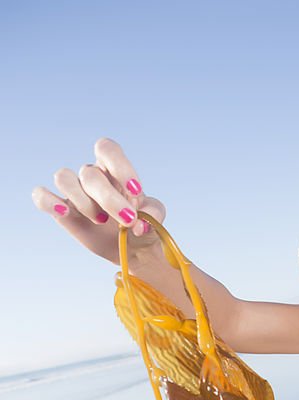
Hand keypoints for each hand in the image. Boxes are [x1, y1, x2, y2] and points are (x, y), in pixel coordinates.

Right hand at [32, 138, 166, 264]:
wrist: (131, 248)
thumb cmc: (141, 225)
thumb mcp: (155, 218)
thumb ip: (153, 215)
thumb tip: (139, 225)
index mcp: (113, 170)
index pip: (107, 148)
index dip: (120, 166)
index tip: (136, 191)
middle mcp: (91, 176)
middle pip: (89, 173)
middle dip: (109, 199)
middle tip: (127, 220)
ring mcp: (74, 192)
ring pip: (63, 177)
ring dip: (83, 201)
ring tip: (101, 220)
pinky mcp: (61, 210)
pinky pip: (41, 195)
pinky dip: (48, 201)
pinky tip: (64, 212)